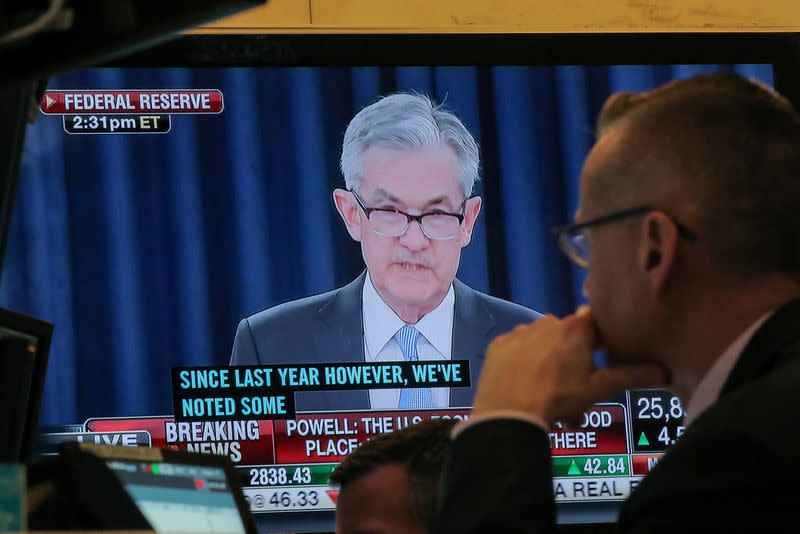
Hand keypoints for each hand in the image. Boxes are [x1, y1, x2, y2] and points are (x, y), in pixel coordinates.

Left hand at [472, 306, 666, 427]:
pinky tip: (524, 388)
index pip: (596, 324)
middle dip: (573, 365)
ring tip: (548, 399)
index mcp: (576, 329)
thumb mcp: (598, 389)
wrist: (509, 411)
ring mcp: (520, 332)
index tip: (600, 360)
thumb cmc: (559, 397)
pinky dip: (522, 365)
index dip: (601, 342)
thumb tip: (665, 371)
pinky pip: (516, 351)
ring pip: (541, 345)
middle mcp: (548, 322)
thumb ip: (632, 376)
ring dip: (548, 366)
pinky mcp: (499, 345)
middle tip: (573, 397)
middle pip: (567, 339)